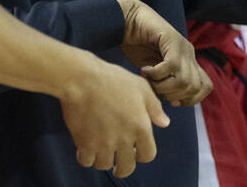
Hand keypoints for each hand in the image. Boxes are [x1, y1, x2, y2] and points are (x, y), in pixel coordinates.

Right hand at [60, 57, 170, 177]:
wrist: (82, 78)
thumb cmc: (112, 79)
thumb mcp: (140, 87)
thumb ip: (154, 107)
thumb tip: (164, 123)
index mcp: (141, 127)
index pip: (148, 155)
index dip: (142, 155)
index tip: (134, 152)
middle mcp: (124, 139)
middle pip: (127, 167)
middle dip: (123, 167)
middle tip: (117, 164)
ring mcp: (104, 143)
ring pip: (105, 165)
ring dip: (103, 160)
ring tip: (100, 150)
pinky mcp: (85, 143)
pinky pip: (86, 162)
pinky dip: (85, 157)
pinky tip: (85, 148)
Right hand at [112, 0, 211, 106]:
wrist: (126, 20)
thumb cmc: (136, 46)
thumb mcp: (153, 72)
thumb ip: (165, 85)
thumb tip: (171, 106)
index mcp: (188, 61)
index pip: (205, 87)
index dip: (190, 99)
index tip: (171, 101)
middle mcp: (189, 53)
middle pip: (195, 87)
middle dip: (173, 95)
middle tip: (155, 89)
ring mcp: (182, 45)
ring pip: (185, 80)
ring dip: (163, 86)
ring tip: (147, 79)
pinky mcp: (171, 38)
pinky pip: (171, 65)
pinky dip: (156, 74)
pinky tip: (144, 70)